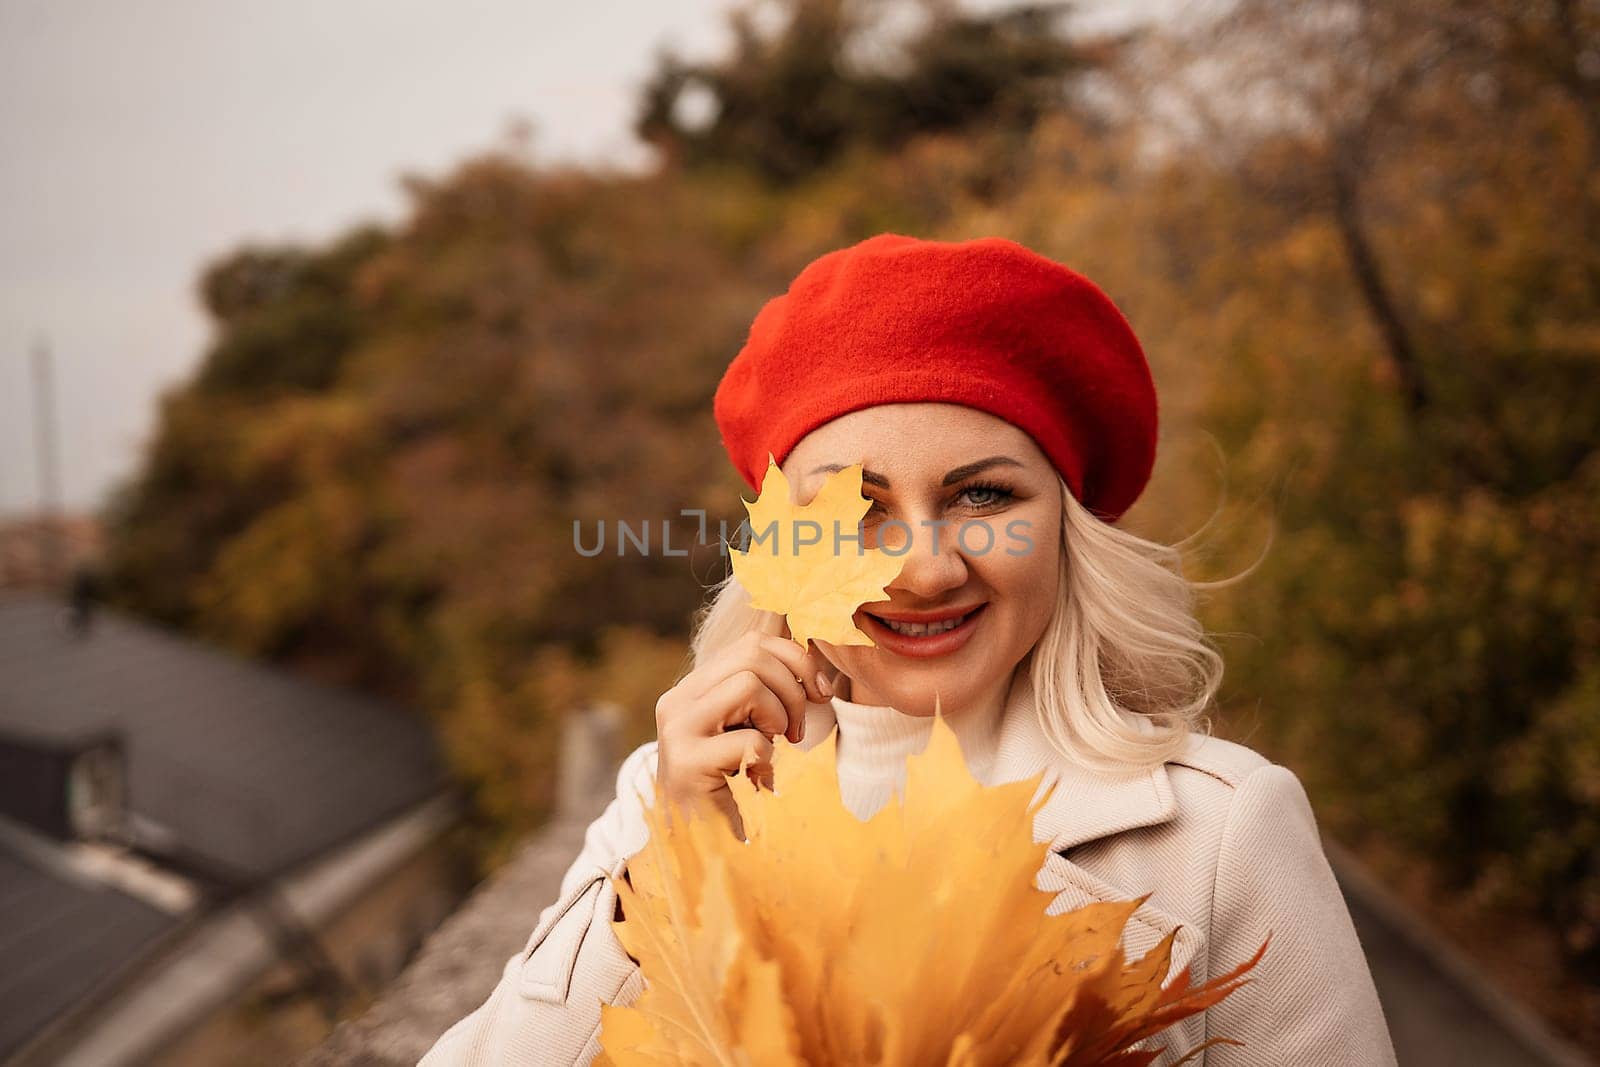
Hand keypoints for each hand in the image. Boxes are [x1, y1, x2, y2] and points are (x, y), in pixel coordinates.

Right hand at [654, 629, 843, 837]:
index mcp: (691, 691)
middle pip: (752, 656)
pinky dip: (767, 758)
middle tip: (796, 730)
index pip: (751, 644)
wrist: (694, 847)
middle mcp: (676, 702)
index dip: (795, 659)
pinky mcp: (687, 765)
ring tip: (771, 749)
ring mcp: (677, 732)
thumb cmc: (730, 789)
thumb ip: (766, 697)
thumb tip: (816, 664)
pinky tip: (755, 779)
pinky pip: (751, 740)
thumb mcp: (746, 732)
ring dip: (778, 718)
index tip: (819, 692)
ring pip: (749, 684)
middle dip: (792, 689)